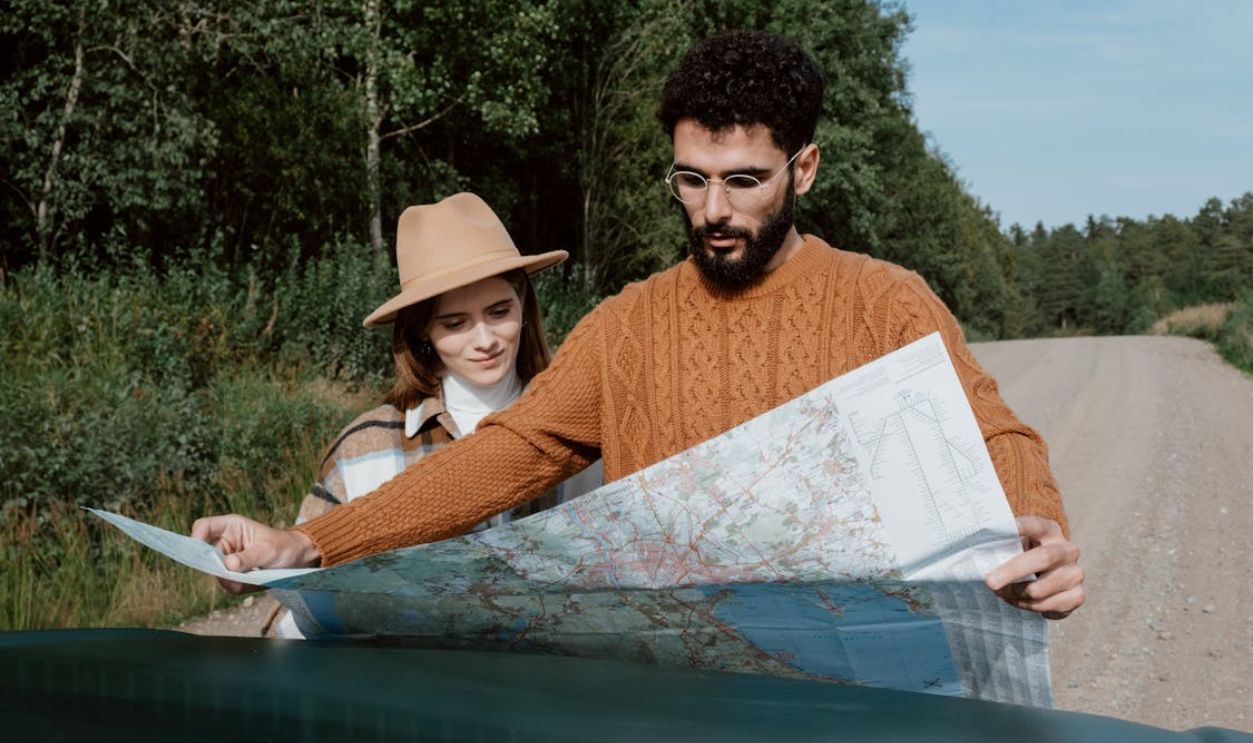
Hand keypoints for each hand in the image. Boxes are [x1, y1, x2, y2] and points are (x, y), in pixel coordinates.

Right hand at [190, 514, 320, 594]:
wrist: (297, 559)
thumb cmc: (283, 546)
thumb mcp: (268, 550)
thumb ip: (248, 557)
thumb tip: (228, 565)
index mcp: (231, 526)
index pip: (203, 527)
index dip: (196, 538)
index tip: (201, 553)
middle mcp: (225, 542)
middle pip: (205, 556)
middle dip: (219, 568)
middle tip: (236, 575)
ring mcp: (227, 559)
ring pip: (216, 574)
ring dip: (233, 580)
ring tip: (253, 578)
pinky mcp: (233, 574)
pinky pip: (228, 584)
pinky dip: (241, 586)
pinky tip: (256, 580)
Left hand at [985, 515, 1084, 619]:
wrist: (1046, 575)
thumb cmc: (1022, 556)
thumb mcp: (1014, 545)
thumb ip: (1001, 544)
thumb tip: (971, 549)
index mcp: (1049, 530)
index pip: (1035, 525)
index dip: (1021, 526)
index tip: (1007, 528)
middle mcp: (1067, 550)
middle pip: (1042, 559)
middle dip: (1012, 572)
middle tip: (989, 582)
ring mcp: (1075, 573)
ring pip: (1041, 590)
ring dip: (1015, 595)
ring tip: (1002, 594)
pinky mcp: (1078, 595)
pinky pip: (1049, 607)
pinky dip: (1030, 607)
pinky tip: (1022, 602)